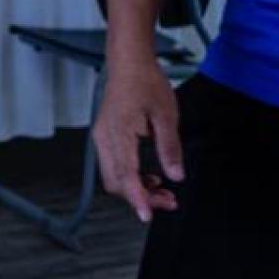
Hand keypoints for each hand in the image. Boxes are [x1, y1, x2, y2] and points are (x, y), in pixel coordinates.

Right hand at [95, 58, 183, 221]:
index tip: (148, 216)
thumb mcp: (166, 116)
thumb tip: (176, 175)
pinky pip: (113, 165)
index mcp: (118, 133)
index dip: (137, 198)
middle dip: (141, 197)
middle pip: (116, 182)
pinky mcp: (106, 136)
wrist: (129, 62)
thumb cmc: (145, 83)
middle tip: (169, 201)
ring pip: (113, 176)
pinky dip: (130, 177)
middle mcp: (104, 138)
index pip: (125, 175)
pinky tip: (150, 177)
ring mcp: (102, 137)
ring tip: (163, 191)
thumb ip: (170, 148)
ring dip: (136, 188)